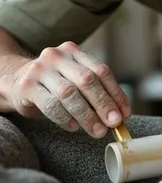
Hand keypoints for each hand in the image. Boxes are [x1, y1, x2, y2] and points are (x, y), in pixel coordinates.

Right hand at [9, 41, 129, 136]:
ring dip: (86, 115)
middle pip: (87, 80)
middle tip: (114, 124)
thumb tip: (119, 115)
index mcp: (74, 52)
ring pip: (69, 93)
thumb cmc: (52, 85)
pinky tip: (73, 127)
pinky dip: (64, 118)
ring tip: (97, 130)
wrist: (15, 81)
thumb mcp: (73, 80)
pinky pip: (50, 104)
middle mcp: (57, 56)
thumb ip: (94, 92)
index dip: (116, 93)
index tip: (124, 113)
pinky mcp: (27, 86)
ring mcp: (40, 69)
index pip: (101, 71)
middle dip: (104, 104)